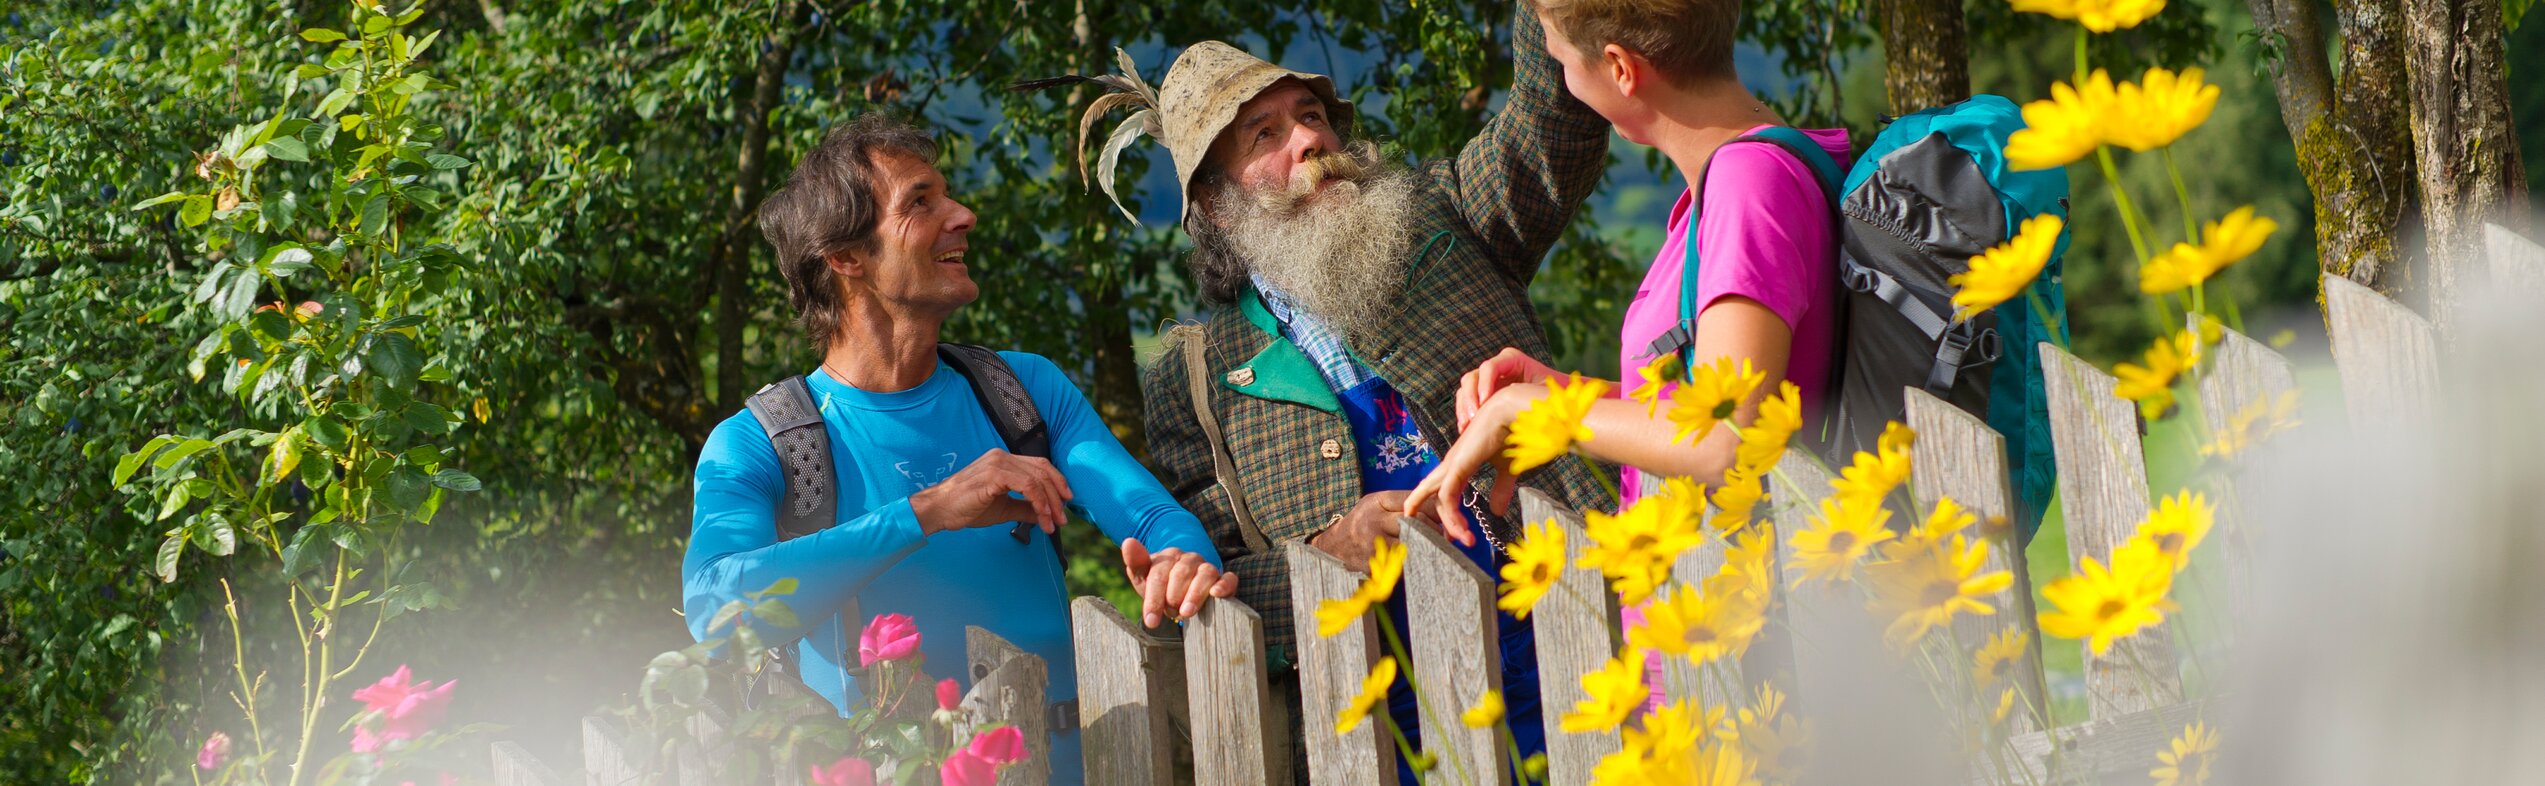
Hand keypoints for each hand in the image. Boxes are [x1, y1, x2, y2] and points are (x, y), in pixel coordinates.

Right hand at [908, 449, 1072, 535]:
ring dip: (1050, 503)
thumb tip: (1045, 514)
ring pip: (1038, 478)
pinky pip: (1027, 486)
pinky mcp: (994, 474)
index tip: (1065, 503)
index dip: (1057, 483)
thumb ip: (1025, 508)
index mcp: (1004, 460)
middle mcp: (1003, 456)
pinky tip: (1041, 516)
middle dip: (1058, 496)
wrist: (939, 510)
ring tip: (1053, 522)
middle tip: (1062, 518)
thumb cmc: (965, 508)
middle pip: (1043, 471)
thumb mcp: (1003, 508)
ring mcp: (998, 463)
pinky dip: (1039, 501)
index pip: (1040, 466)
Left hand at [1121, 539, 1238, 627]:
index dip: (1154, 599)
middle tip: (1170, 613)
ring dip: (1194, 595)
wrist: (1181, 589)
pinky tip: (1216, 594)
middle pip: (1181, 574)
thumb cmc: (1160, 585)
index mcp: (1168, 556)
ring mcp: (1207, 568)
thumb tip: (1128, 541)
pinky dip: (1224, 585)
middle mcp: (1189, 559)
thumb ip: (1135, 561)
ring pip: (1205, 574)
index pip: (1159, 575)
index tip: (1150, 621)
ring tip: (1185, 613)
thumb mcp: (1143, 577)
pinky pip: (1228, 579)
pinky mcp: (1223, 579)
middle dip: (1173, 597)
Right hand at [1307, 491, 1442, 569]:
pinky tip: (1423, 560)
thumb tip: (1436, 506)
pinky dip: (1417, 560)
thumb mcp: (1375, 505)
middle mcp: (1375, 520)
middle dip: (1436, 529)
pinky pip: (1405, 562)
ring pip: (1414, 543)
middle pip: (1417, 522)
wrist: (1333, 548)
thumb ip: (1400, 503)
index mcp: (1376, 502)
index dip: (1433, 510)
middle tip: (1447, 535)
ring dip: (1429, 546)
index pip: (1414, 502)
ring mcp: (1375, 544)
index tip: (1444, 517)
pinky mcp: (1376, 564)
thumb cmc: (1361, 523)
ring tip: (1438, 547)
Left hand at [1407, 387, 1531, 541]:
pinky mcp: (1458, 464)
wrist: (1514, 412)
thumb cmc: (1511, 434)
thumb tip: (1496, 512)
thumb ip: (1500, 489)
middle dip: (1435, 518)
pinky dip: (1452, 515)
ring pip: (1441, 499)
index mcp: (1461, 463)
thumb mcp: (1506, 470)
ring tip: (1466, 541)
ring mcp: (1453, 463)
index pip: (1444, 489)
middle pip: (1432, 494)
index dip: (1446, 511)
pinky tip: (1462, 530)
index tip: (1454, 533)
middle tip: (1447, 541)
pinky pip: (1448, 495)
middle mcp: (1452, 463)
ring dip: (1451, 523)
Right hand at [1456, 348, 1556, 431]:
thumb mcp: (1551, 391)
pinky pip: (1466, 402)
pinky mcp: (1483, 396)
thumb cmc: (1558, 395)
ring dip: (1464, 408)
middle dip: (1471, 398)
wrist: (1558, 404)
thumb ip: (1545, 392)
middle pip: (1473, 377)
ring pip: (1466, 390)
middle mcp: (1497, 368)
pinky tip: (1466, 431)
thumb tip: (1546, 399)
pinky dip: (1464, 415)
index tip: (1484, 404)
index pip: (1490, 367)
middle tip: (1473, 418)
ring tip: (1466, 428)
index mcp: (1513, 360)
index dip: (1484, 384)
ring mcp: (1488, 382)